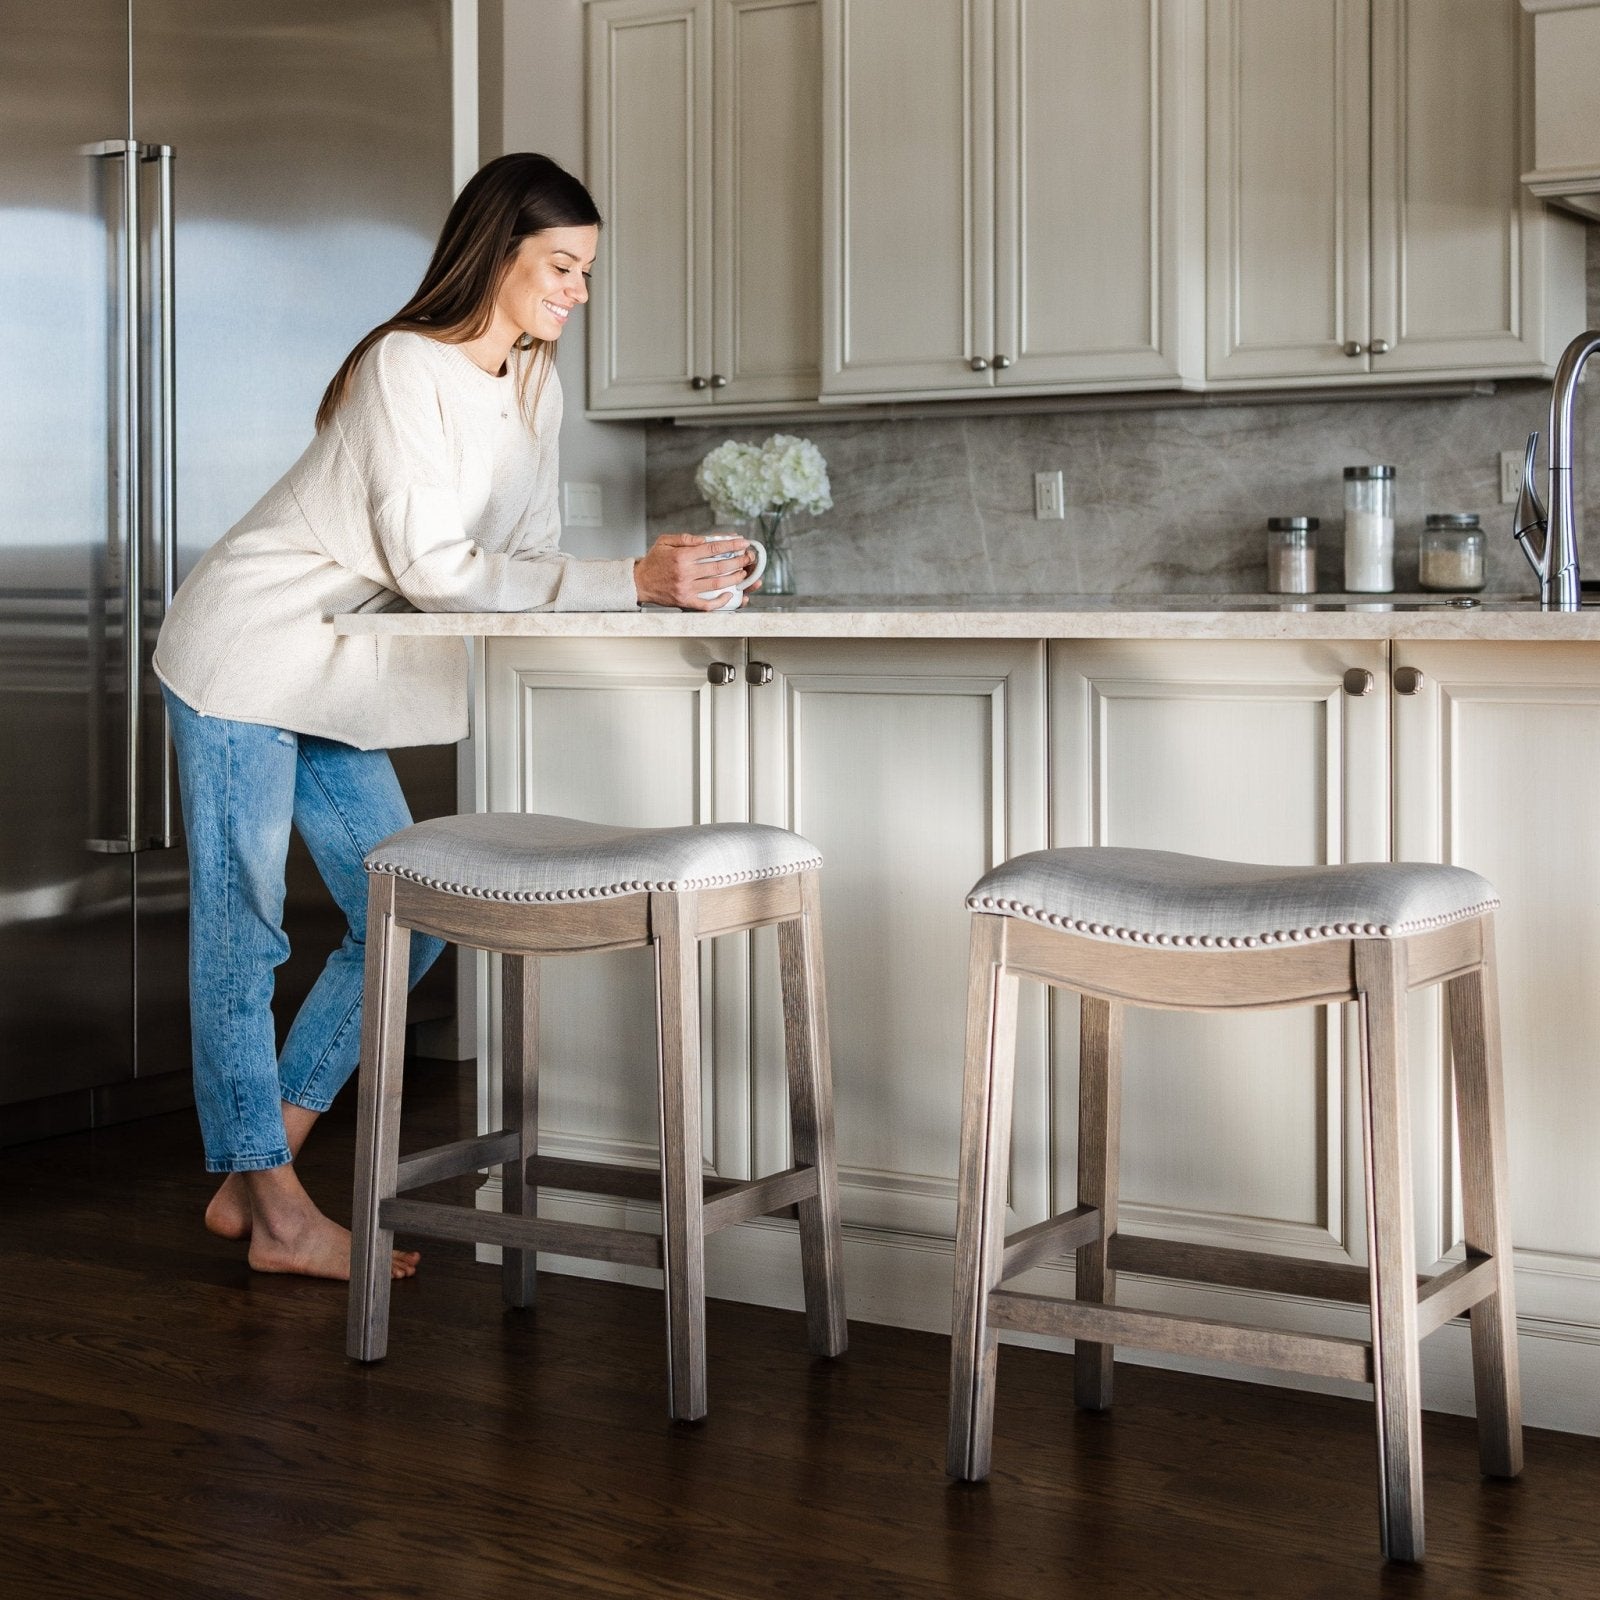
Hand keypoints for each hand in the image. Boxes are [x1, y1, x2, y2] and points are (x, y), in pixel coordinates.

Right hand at [633, 534, 757, 609]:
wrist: (639, 582)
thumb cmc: (653, 561)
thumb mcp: (665, 541)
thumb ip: (686, 538)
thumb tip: (706, 539)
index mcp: (682, 556)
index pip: (712, 549)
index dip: (730, 545)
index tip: (743, 543)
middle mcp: (685, 573)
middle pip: (719, 567)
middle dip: (738, 561)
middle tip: (748, 557)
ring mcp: (686, 589)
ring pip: (717, 585)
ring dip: (734, 579)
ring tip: (743, 573)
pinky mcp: (685, 601)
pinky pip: (707, 604)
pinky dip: (721, 601)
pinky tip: (730, 594)